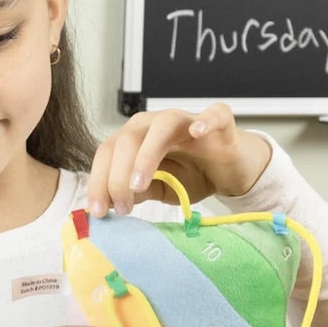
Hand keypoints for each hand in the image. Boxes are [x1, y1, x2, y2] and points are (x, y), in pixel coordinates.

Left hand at [87, 103, 271, 216]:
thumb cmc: (192, 175)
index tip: (98, 211)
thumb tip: (109, 204)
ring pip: (161, 126)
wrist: (230, 171)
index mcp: (136, 138)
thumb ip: (136, 192)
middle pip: (127, 140)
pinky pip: (213, 115)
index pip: (108, 153)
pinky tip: (197, 133)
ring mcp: (187, 120)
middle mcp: (155, 124)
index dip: (99, 181)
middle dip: (117, 176)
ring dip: (146, 155)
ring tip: (139, 185)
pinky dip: (204, 121)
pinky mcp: (219, 122)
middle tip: (122, 207)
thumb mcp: (159, 189)